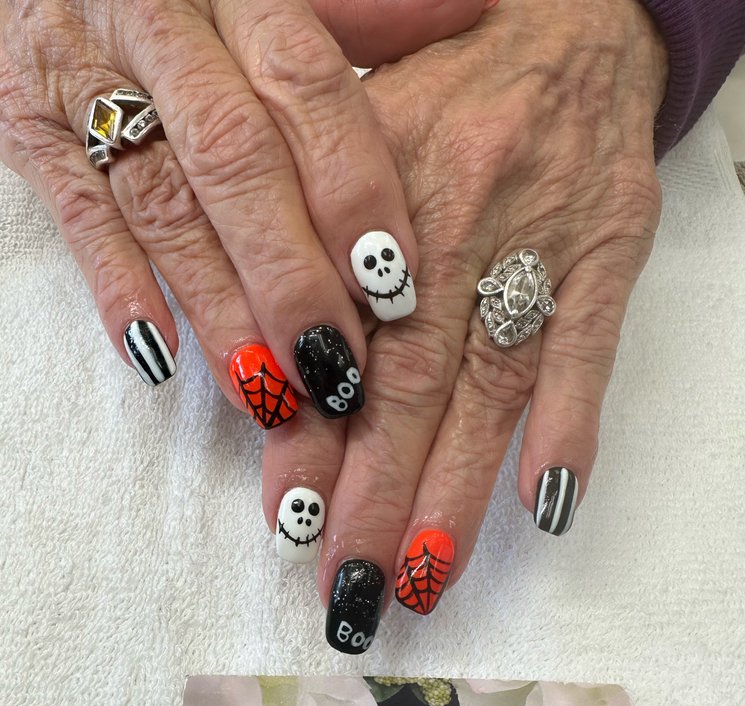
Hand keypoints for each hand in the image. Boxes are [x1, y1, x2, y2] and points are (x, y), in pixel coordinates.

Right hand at [0, 0, 485, 418]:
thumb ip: (358, 9)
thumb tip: (464, 15)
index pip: (306, 86)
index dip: (352, 189)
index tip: (393, 281)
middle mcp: (161, 29)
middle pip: (234, 160)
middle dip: (290, 275)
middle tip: (335, 367)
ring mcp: (85, 78)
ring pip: (162, 204)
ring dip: (217, 306)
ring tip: (266, 390)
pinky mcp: (28, 127)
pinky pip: (78, 215)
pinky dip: (117, 288)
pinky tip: (159, 356)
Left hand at [261, 0, 667, 650]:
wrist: (569, 24)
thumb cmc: (441, 86)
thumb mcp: (343, 132)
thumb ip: (295, 236)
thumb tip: (260, 363)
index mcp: (370, 204)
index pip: (332, 344)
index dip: (310, 439)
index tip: (288, 521)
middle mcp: (449, 235)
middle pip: (408, 390)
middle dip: (377, 500)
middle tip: (348, 592)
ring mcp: (535, 253)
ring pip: (489, 393)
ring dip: (458, 494)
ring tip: (423, 579)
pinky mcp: (605, 260)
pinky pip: (588, 352)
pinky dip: (572, 428)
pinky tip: (549, 505)